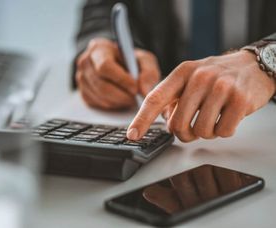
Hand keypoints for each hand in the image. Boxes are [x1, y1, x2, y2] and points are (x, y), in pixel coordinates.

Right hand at [75, 38, 159, 109]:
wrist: (119, 66)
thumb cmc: (131, 61)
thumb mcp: (144, 60)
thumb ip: (149, 73)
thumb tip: (144, 91)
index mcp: (99, 48)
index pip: (105, 66)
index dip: (121, 79)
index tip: (135, 88)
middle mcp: (85, 62)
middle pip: (101, 85)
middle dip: (121, 95)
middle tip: (135, 99)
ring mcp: (81, 79)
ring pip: (100, 96)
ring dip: (118, 102)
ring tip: (131, 99)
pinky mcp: (83, 93)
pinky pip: (97, 104)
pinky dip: (112, 105)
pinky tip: (121, 100)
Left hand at [127, 50, 275, 141]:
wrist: (253, 66)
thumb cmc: (216, 77)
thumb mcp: (190, 79)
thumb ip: (173, 98)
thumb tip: (163, 120)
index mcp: (182, 73)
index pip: (155, 98)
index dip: (142, 119)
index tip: (132, 135)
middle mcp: (199, 77)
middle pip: (178, 124)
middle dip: (183, 133)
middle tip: (192, 128)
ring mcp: (220, 87)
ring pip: (200, 131)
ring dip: (205, 133)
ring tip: (212, 118)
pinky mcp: (240, 100)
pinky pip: (223, 132)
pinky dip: (223, 131)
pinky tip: (227, 117)